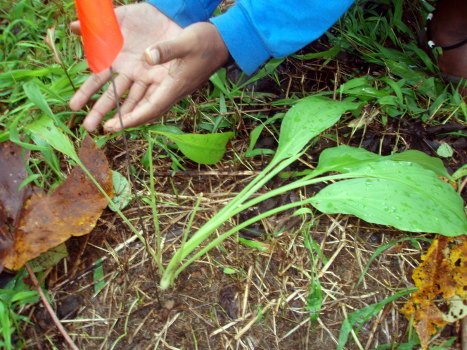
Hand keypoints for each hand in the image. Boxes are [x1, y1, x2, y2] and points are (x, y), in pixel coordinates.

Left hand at [70, 3, 228, 132]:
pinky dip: (129, 98)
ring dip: (121, 110)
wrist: (219, 42)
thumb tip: (148, 56)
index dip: (132, 119)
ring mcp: (165, 85)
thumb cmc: (205, 43)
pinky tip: (117, 98)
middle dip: (122, 120)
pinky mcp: (163, 78)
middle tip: (102, 128)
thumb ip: (167, 50)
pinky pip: (143, 92)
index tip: (115, 126)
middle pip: (141, 110)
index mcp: (174, 86)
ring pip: (139, 101)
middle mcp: (168, 89)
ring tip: (102, 118)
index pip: (150, 109)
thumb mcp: (186, 42)